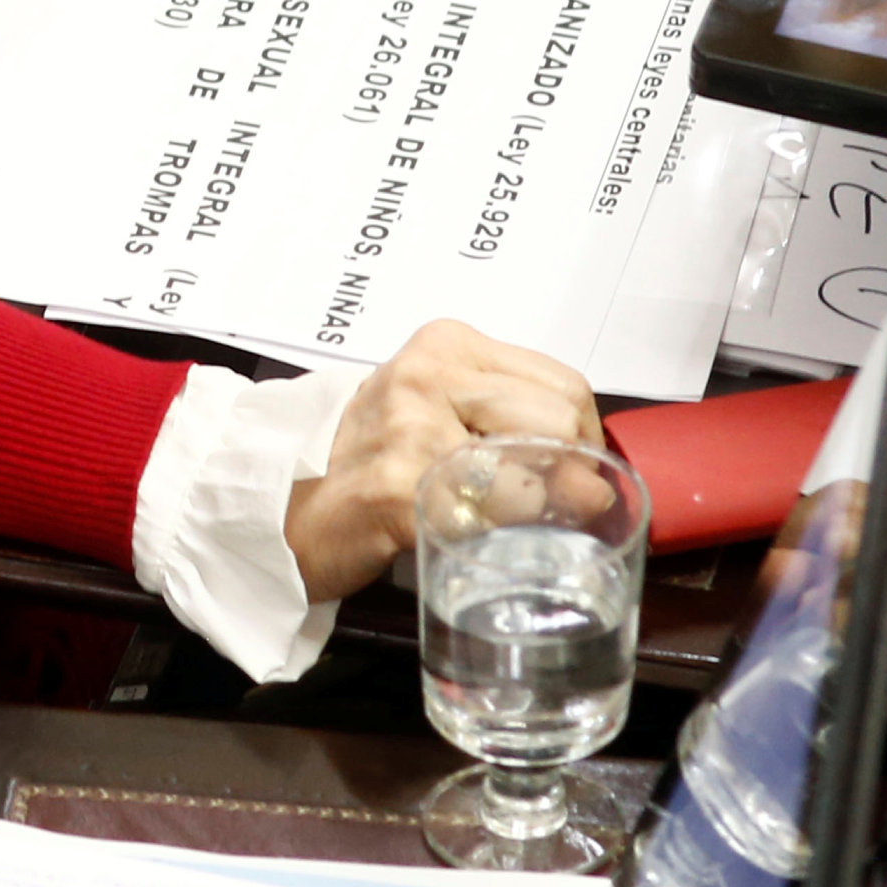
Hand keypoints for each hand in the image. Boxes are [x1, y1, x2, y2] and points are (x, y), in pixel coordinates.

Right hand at [282, 322, 600, 603]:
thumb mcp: (440, 412)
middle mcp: (428, 375)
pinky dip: (501, 537)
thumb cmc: (373, 462)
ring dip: (541, 507)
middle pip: (557, 420)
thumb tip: (595, 479)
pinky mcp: (402, 489)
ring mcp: (412, 430)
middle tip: (553, 505)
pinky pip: (490, 515)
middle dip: (571, 472)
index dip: (583, 437)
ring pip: (533, 465)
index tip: (571, 471)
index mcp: (445, 346)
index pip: (563, 384)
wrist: (292, 508)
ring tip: (514, 521)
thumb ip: (511, 422)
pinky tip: (479, 540)